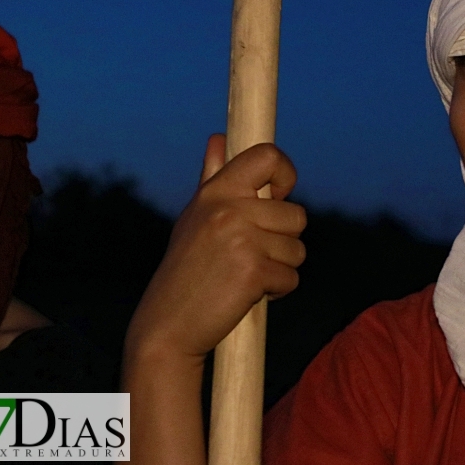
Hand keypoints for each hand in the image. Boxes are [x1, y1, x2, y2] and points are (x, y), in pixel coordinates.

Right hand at [126, 134, 306, 362]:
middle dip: (283, 241)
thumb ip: (213, 178)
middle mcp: (228, 209)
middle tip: (250, 257)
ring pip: (298, 249)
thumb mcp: (195, 219)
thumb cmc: (185, 271)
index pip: (268, 156)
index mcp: (215, 191)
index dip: (285, 173)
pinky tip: (247, 295)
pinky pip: (292, 278)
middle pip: (297, 215)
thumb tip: (218, 137)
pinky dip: (277, 292)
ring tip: (245, 277)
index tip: (278, 195)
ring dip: (280, 269)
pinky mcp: (254, 271)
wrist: (166, 327)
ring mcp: (241, 239)